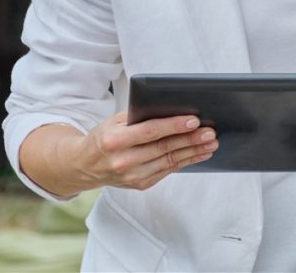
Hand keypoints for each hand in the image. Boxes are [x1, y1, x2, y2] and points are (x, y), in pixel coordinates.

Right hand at [72, 112, 217, 190]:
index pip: (150, 132)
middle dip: (191, 140)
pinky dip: (186, 161)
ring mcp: (132, 176)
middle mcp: (123, 160)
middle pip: (164, 148)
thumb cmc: (105, 137)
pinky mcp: (140, 184)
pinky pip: (167, 170)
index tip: (194, 120)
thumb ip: (140, 116)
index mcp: (114, 140)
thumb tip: (174, 110)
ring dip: (194, 152)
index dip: (174, 126)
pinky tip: (199, 154)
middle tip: (211, 132)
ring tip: (211, 143)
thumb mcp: (115, 121)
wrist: (85, 165)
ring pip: (169, 161)